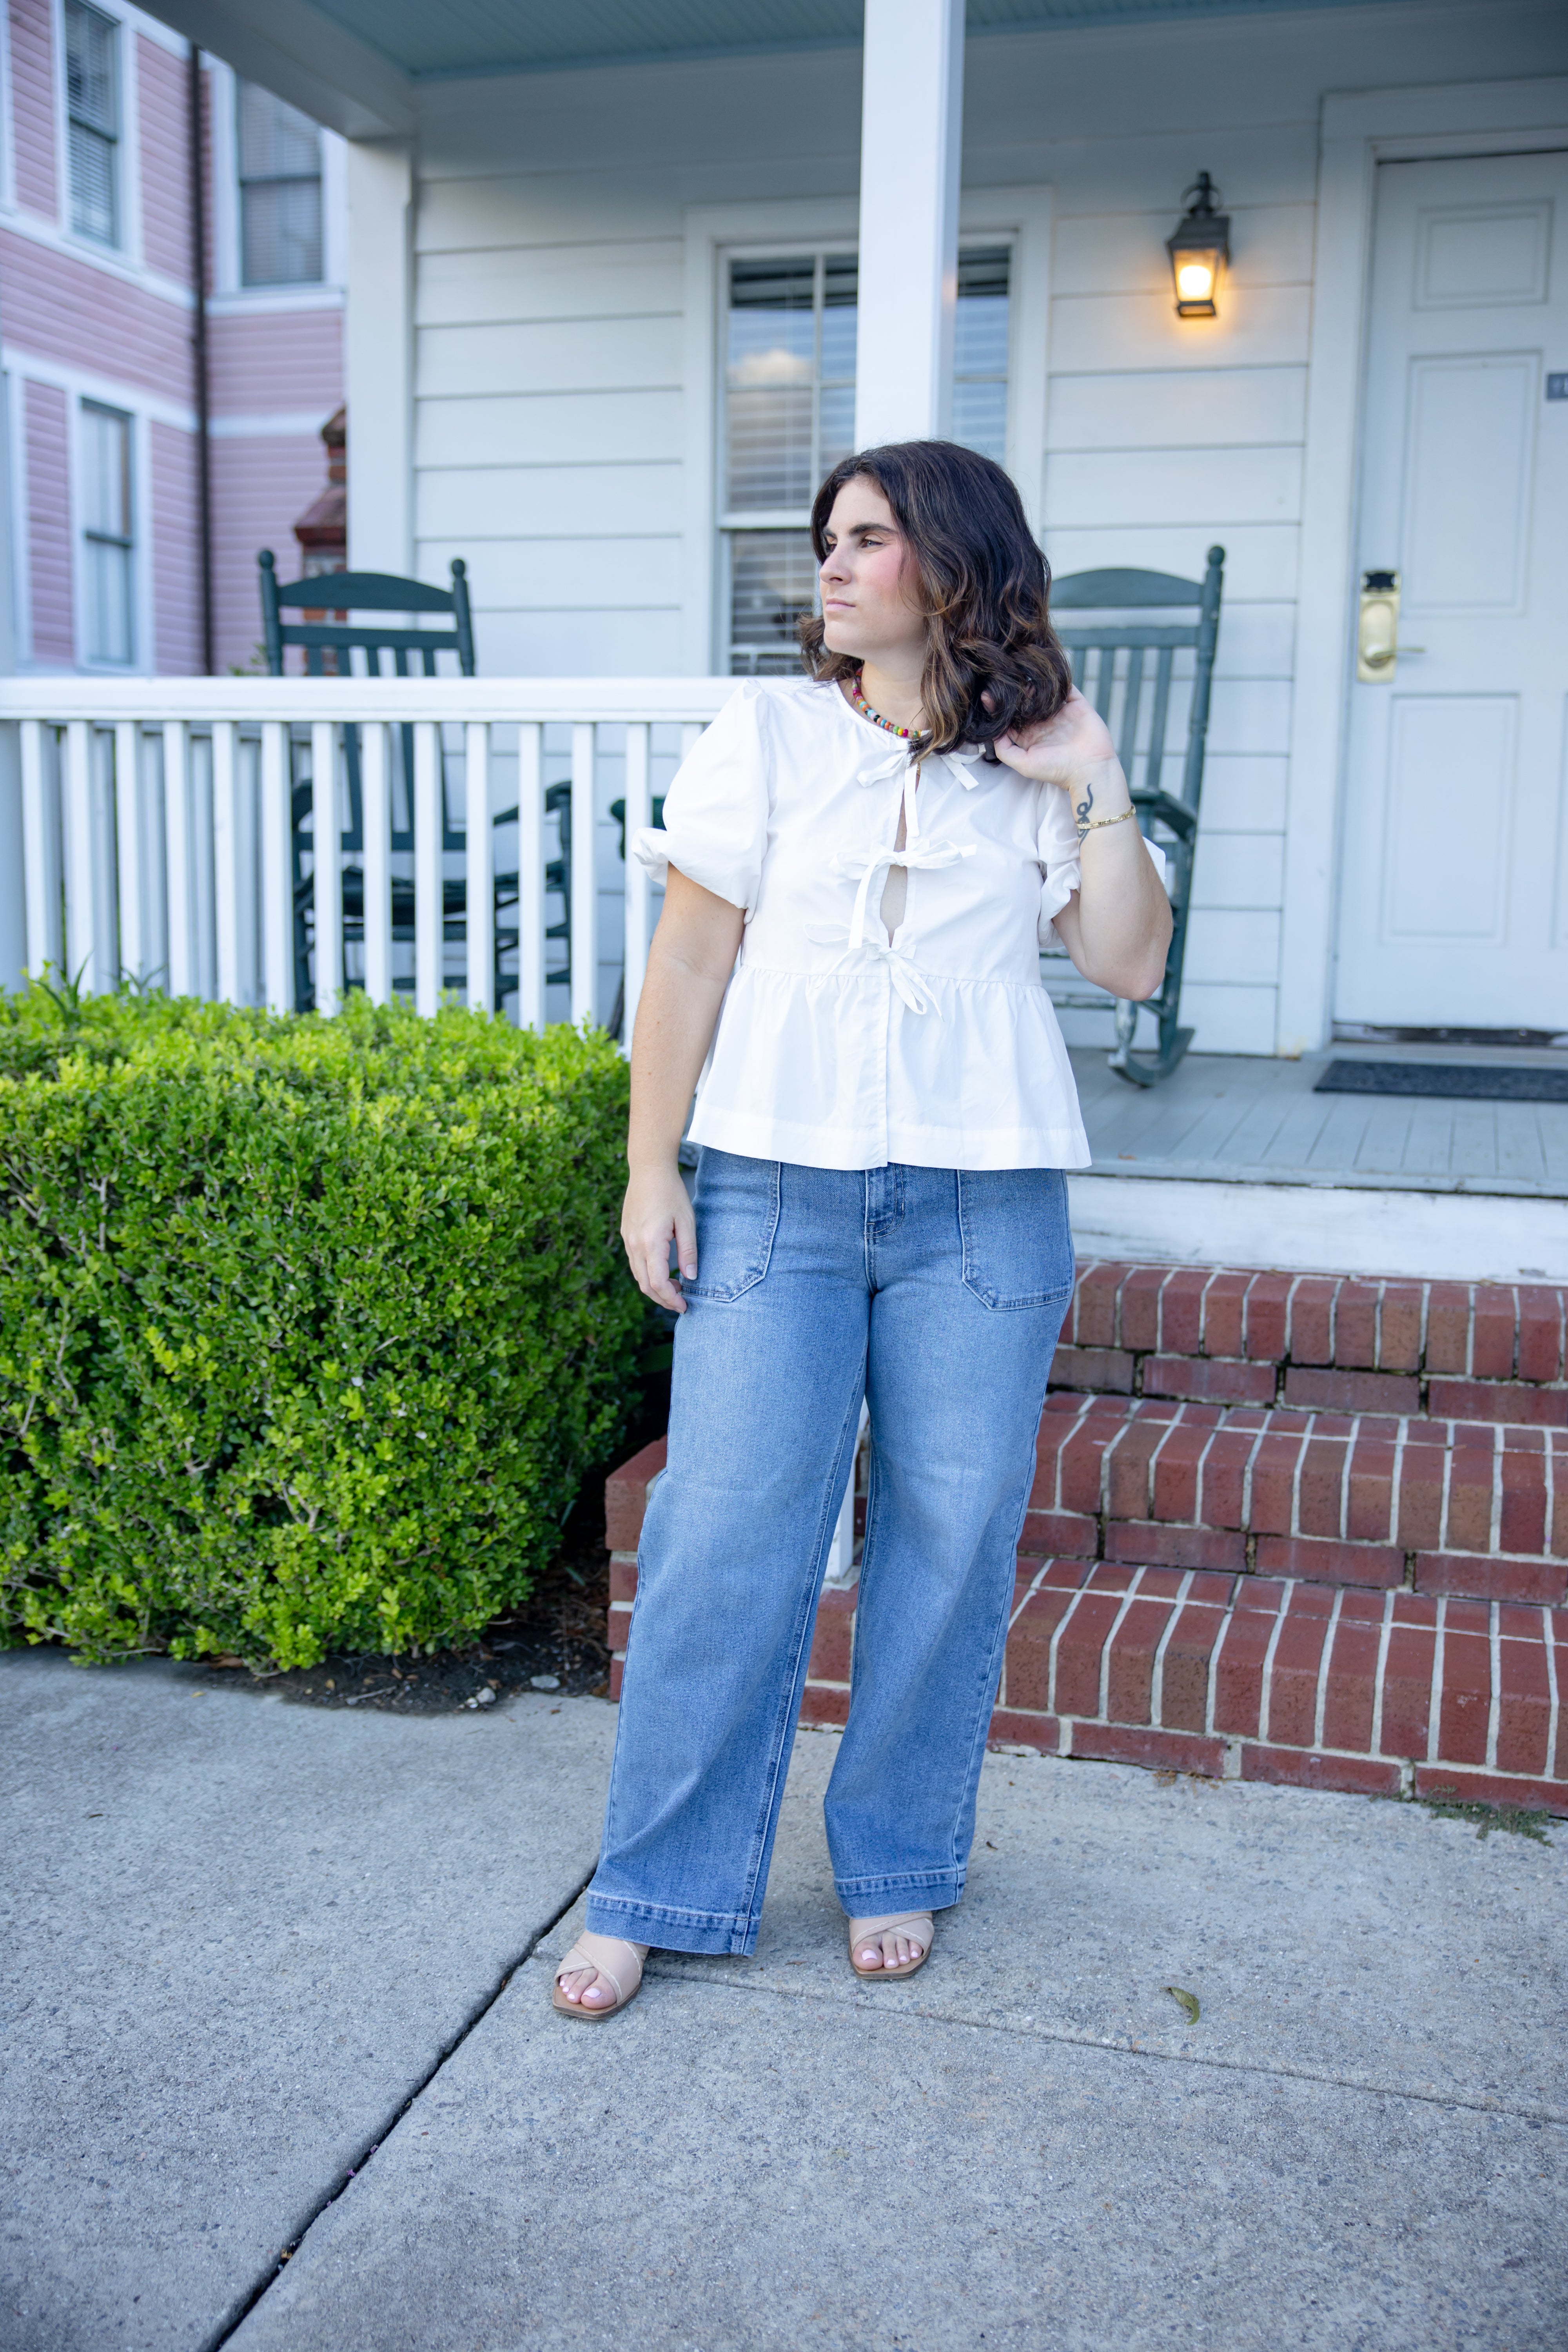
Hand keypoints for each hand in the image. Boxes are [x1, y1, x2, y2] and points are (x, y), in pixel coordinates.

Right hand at [622, 1163, 696, 1313]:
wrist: (649, 1169)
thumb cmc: (671, 1193)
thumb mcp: (687, 1222)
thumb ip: (688, 1252)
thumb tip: (691, 1278)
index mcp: (651, 1243)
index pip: (657, 1284)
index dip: (670, 1300)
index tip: (684, 1306)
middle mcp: (635, 1244)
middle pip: (645, 1285)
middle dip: (663, 1299)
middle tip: (681, 1302)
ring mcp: (627, 1239)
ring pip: (637, 1275)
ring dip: (654, 1287)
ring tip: (675, 1287)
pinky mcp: (626, 1234)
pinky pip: (634, 1262)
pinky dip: (647, 1273)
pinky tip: (662, 1270)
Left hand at [994, 686, 1118, 793]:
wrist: (1090, 769)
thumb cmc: (1057, 770)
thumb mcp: (1024, 764)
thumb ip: (1005, 750)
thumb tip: (992, 731)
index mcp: (1029, 735)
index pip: (1011, 716)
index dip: (1000, 707)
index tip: (988, 696)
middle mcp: (1043, 722)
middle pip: (1025, 701)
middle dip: (1016, 692)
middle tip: (1006, 682)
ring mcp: (1060, 712)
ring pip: (1044, 691)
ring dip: (1035, 683)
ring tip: (1025, 677)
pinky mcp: (1076, 704)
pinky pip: (1066, 687)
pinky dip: (1057, 680)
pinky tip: (1047, 676)